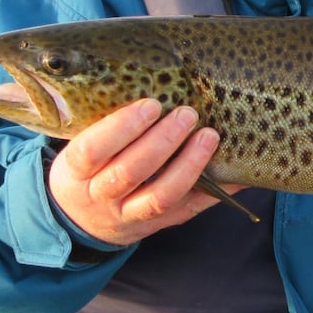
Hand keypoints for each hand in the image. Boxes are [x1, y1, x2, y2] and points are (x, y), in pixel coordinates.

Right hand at [48, 99, 243, 245]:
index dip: (122, 127)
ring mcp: (130, 216)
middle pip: (130, 172)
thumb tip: (151, 87)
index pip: (93, 149)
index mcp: (76, 173)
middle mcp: (101, 197)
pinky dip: (217, 191)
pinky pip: (190, 209)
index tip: (151, 104)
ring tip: (209, 136)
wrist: (84, 220)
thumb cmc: (88, 169)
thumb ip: (103, 126)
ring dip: (189, 165)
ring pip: (161, 196)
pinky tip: (236, 171)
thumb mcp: (80, 148)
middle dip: (163, 141)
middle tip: (187, 113)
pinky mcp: (159, 225)